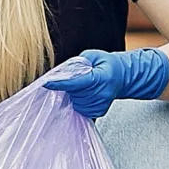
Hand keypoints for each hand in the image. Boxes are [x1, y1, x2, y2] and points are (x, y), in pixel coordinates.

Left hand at [45, 48, 168, 118]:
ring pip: (75, 102)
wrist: (122, 77)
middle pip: (74, 93)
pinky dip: (80, 102)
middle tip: (81, 78)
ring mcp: (100, 105)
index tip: (46, 83)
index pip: (76, 82)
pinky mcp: (98, 112)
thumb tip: (63, 71)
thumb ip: (78, 62)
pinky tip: (88, 94)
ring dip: (75, 95)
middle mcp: (101, 94)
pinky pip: (80, 109)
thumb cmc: (107, 65)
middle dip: (71, 86)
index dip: (60, 83)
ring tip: (86, 86)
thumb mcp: (93, 56)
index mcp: (101, 78)